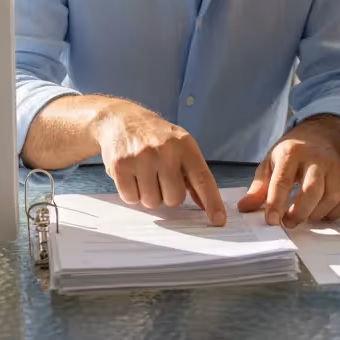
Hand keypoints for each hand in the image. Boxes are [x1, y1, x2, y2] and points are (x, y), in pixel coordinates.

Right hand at [94, 100, 225, 225]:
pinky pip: (131, 198)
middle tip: (160, 177)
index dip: (212, 202)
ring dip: (149, 194)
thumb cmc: (156, 137)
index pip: (202, 179)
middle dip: (168, 194)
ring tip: (145, 174)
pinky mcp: (121, 166)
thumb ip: (193, 175)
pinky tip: (132, 175)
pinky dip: (132, 193)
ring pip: (152, 202)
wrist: (121, 120)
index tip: (218, 219)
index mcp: (185, 145)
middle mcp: (165, 151)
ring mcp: (142, 158)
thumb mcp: (180, 146)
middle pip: (175, 198)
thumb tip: (207, 205)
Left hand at [237, 116, 339, 228]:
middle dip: (299, 212)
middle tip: (288, 224)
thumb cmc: (291, 153)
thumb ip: (258, 187)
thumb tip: (245, 207)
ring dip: (316, 214)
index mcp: (292, 153)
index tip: (271, 221)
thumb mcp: (269, 163)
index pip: (283, 181)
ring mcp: (334, 167)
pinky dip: (334, 213)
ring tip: (302, 218)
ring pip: (331, 197)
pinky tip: (320, 214)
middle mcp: (316, 158)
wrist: (318, 136)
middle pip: (312, 189)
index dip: (276, 203)